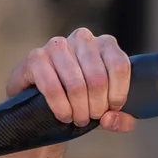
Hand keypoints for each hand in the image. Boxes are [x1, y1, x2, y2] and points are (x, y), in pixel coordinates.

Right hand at [8, 29, 136, 132]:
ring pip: (76, 85)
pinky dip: (61, 108)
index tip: (111, 109)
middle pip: (97, 79)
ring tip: (77, 118)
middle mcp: (82, 38)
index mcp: (106, 44)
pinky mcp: (36, 58)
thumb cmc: (83, 100)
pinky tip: (64, 115)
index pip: (119, 66)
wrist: (44, 100)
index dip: (117, 95)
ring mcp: (57, 45)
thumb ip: (122, 119)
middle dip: (96, 108)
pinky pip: (53, 88)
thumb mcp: (108, 110)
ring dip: (79, 110)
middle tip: (90, 117)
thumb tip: (110, 118)